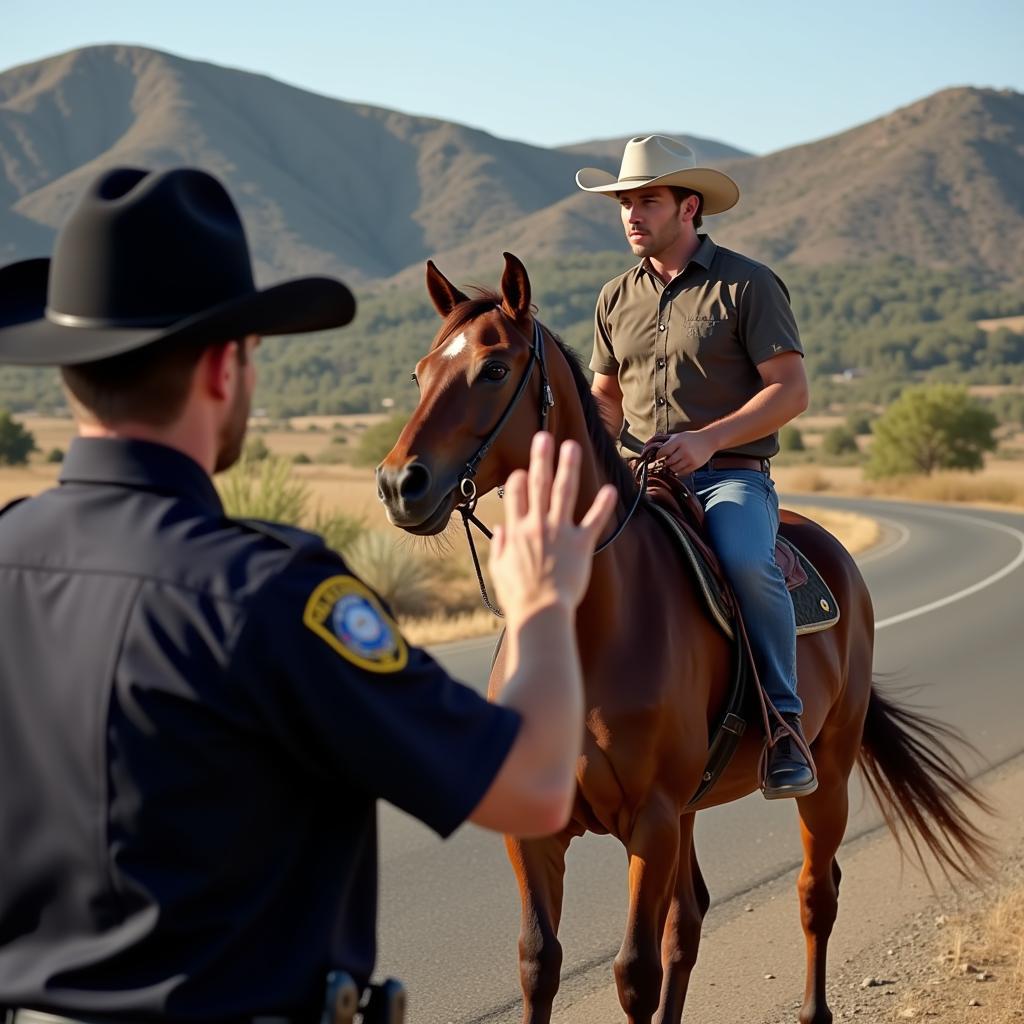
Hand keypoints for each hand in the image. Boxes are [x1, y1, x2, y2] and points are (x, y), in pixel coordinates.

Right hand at [489, 433, 617, 622]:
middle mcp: (537, 525)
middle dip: (541, 458)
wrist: (540, 612)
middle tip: (544, 436)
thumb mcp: (499, 569)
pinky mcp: (580, 544)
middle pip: (539, 484)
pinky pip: (593, 520)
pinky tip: (610, 489)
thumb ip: (498, 546)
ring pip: (564, 492)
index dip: (518, 480)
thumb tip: (499, 530)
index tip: (522, 472)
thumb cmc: (518, 596)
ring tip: (572, 446)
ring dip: (568, 467)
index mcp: (516, 530)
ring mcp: (560, 532)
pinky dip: (602, 504)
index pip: (515, 495)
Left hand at [658, 430, 717, 474]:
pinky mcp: (695, 465)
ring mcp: (690, 458)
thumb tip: (652, 447)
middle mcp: (684, 450)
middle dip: (666, 462)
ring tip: (674, 463)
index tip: (659, 456)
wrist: (709, 440)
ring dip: (672, 467)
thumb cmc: (691, 438)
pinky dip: (679, 471)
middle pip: (668, 462)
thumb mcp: (679, 436)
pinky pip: (682, 472)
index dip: (659, 455)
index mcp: (679, 441)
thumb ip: (668, 442)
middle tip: (667, 461)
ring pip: (674, 468)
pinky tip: (680, 466)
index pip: (663, 452)